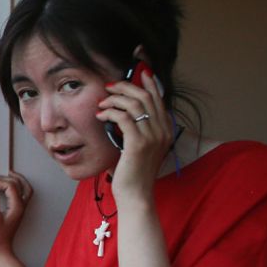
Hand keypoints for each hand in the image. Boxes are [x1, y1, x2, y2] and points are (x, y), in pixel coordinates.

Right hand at [0, 171, 31, 259]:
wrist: (0, 251)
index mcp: (16, 207)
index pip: (10, 186)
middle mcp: (20, 207)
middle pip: (19, 184)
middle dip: (5, 179)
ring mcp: (19, 209)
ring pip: (24, 188)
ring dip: (15, 180)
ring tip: (5, 175)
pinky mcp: (15, 212)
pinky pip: (21, 195)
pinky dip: (15, 187)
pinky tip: (7, 188)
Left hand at [98, 68, 173, 201]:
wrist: (136, 195)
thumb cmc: (134, 171)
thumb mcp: (142, 146)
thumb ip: (139, 128)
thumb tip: (125, 110)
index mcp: (166, 129)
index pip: (158, 98)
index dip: (148, 82)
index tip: (137, 72)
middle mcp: (163, 130)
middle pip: (145, 96)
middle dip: (125, 87)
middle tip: (109, 87)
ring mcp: (152, 137)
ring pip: (134, 104)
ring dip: (114, 100)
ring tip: (102, 104)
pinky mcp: (138, 143)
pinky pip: (123, 117)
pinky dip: (109, 112)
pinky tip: (100, 116)